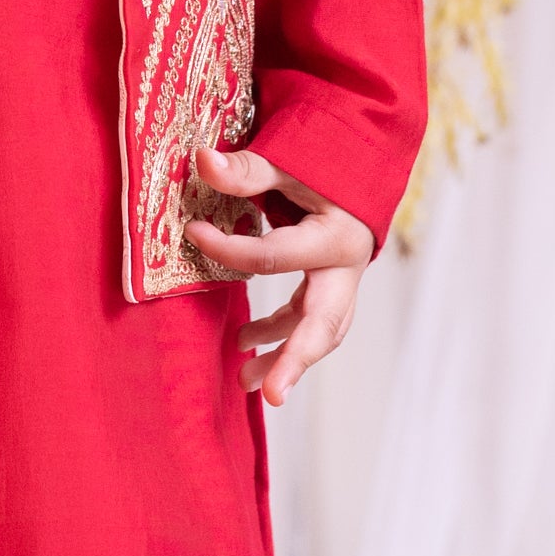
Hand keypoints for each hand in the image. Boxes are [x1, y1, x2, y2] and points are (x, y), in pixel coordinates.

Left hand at [185, 143, 375, 403]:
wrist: (361, 161)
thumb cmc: (324, 161)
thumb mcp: (288, 161)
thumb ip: (249, 170)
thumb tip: (202, 160)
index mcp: (335, 237)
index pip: (275, 256)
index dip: (230, 250)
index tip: (193, 234)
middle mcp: (345, 266)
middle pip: (325, 322)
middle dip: (296, 359)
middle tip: (271, 395)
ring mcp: (341, 281)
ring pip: (319, 330)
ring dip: (284, 358)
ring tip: (246, 382)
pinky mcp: (330, 286)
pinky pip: (308, 319)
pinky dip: (281, 336)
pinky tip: (247, 344)